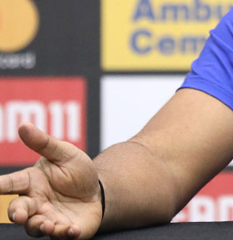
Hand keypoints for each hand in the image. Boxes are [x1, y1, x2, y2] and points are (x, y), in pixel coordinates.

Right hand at [0, 123, 101, 238]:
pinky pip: (60, 235)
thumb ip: (44, 143)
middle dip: (17, 214)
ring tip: (48, 225)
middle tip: (20, 215)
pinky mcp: (65, 229)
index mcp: (31, 182)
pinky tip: (71, 229)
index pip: (10, 183)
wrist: (99, 191)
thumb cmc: (76, 171)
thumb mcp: (65, 154)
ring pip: (35, 227)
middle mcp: (35, 203)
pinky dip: (64, 234)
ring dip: (40, 227)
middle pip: (18, 210)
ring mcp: (48, 218)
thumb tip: (24, 126)